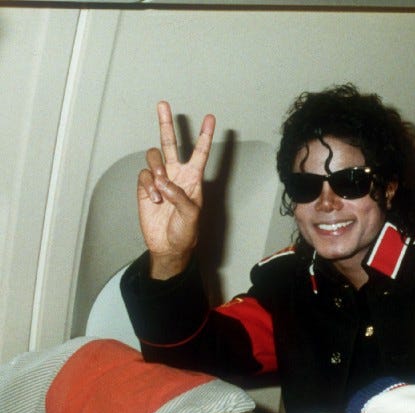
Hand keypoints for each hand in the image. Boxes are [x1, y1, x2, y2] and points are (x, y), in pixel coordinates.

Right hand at [136, 101, 215, 278]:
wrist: (167, 245)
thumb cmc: (185, 231)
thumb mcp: (192, 216)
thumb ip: (180, 197)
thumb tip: (164, 181)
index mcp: (193, 178)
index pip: (200, 152)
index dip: (205, 136)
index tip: (210, 117)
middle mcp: (176, 174)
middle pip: (170, 143)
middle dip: (166, 124)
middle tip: (163, 105)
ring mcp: (159, 179)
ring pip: (154, 157)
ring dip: (157, 168)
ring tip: (161, 185)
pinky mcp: (145, 187)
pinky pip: (144, 175)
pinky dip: (149, 185)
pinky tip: (155, 200)